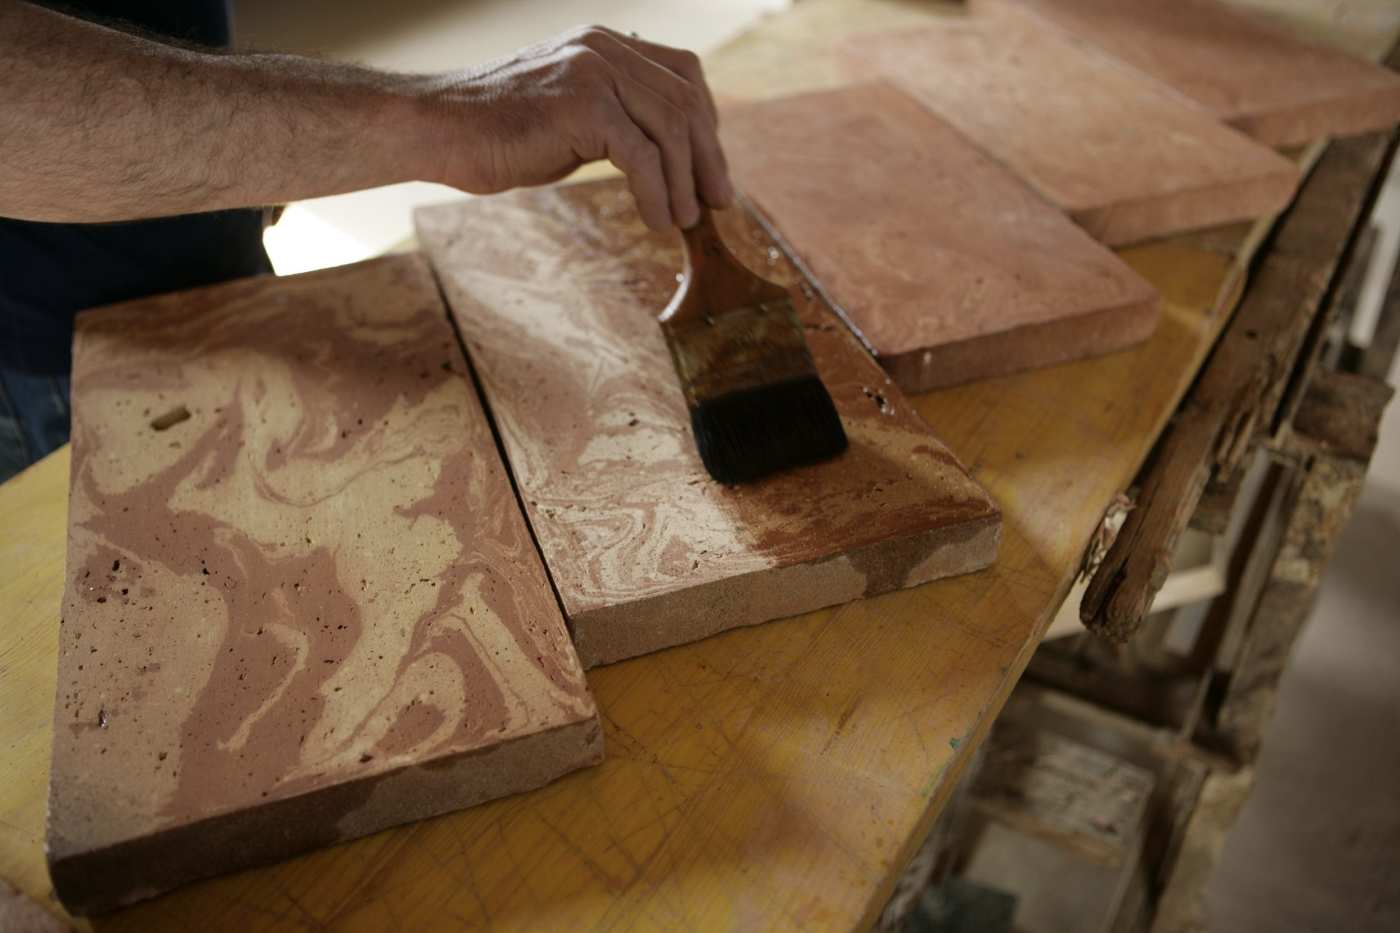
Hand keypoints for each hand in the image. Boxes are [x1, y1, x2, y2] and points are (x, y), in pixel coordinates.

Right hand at [418, 26, 733, 230]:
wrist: (438, 129)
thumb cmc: (496, 133)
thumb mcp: (568, 118)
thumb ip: (613, 123)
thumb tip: (660, 159)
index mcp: (604, 45)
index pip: (682, 72)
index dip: (707, 120)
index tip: (712, 165)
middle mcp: (603, 49)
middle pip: (685, 100)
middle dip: (709, 156)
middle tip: (719, 200)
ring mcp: (593, 73)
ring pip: (670, 129)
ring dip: (686, 182)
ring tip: (686, 220)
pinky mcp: (582, 107)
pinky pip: (642, 156)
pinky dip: (656, 194)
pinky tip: (656, 220)